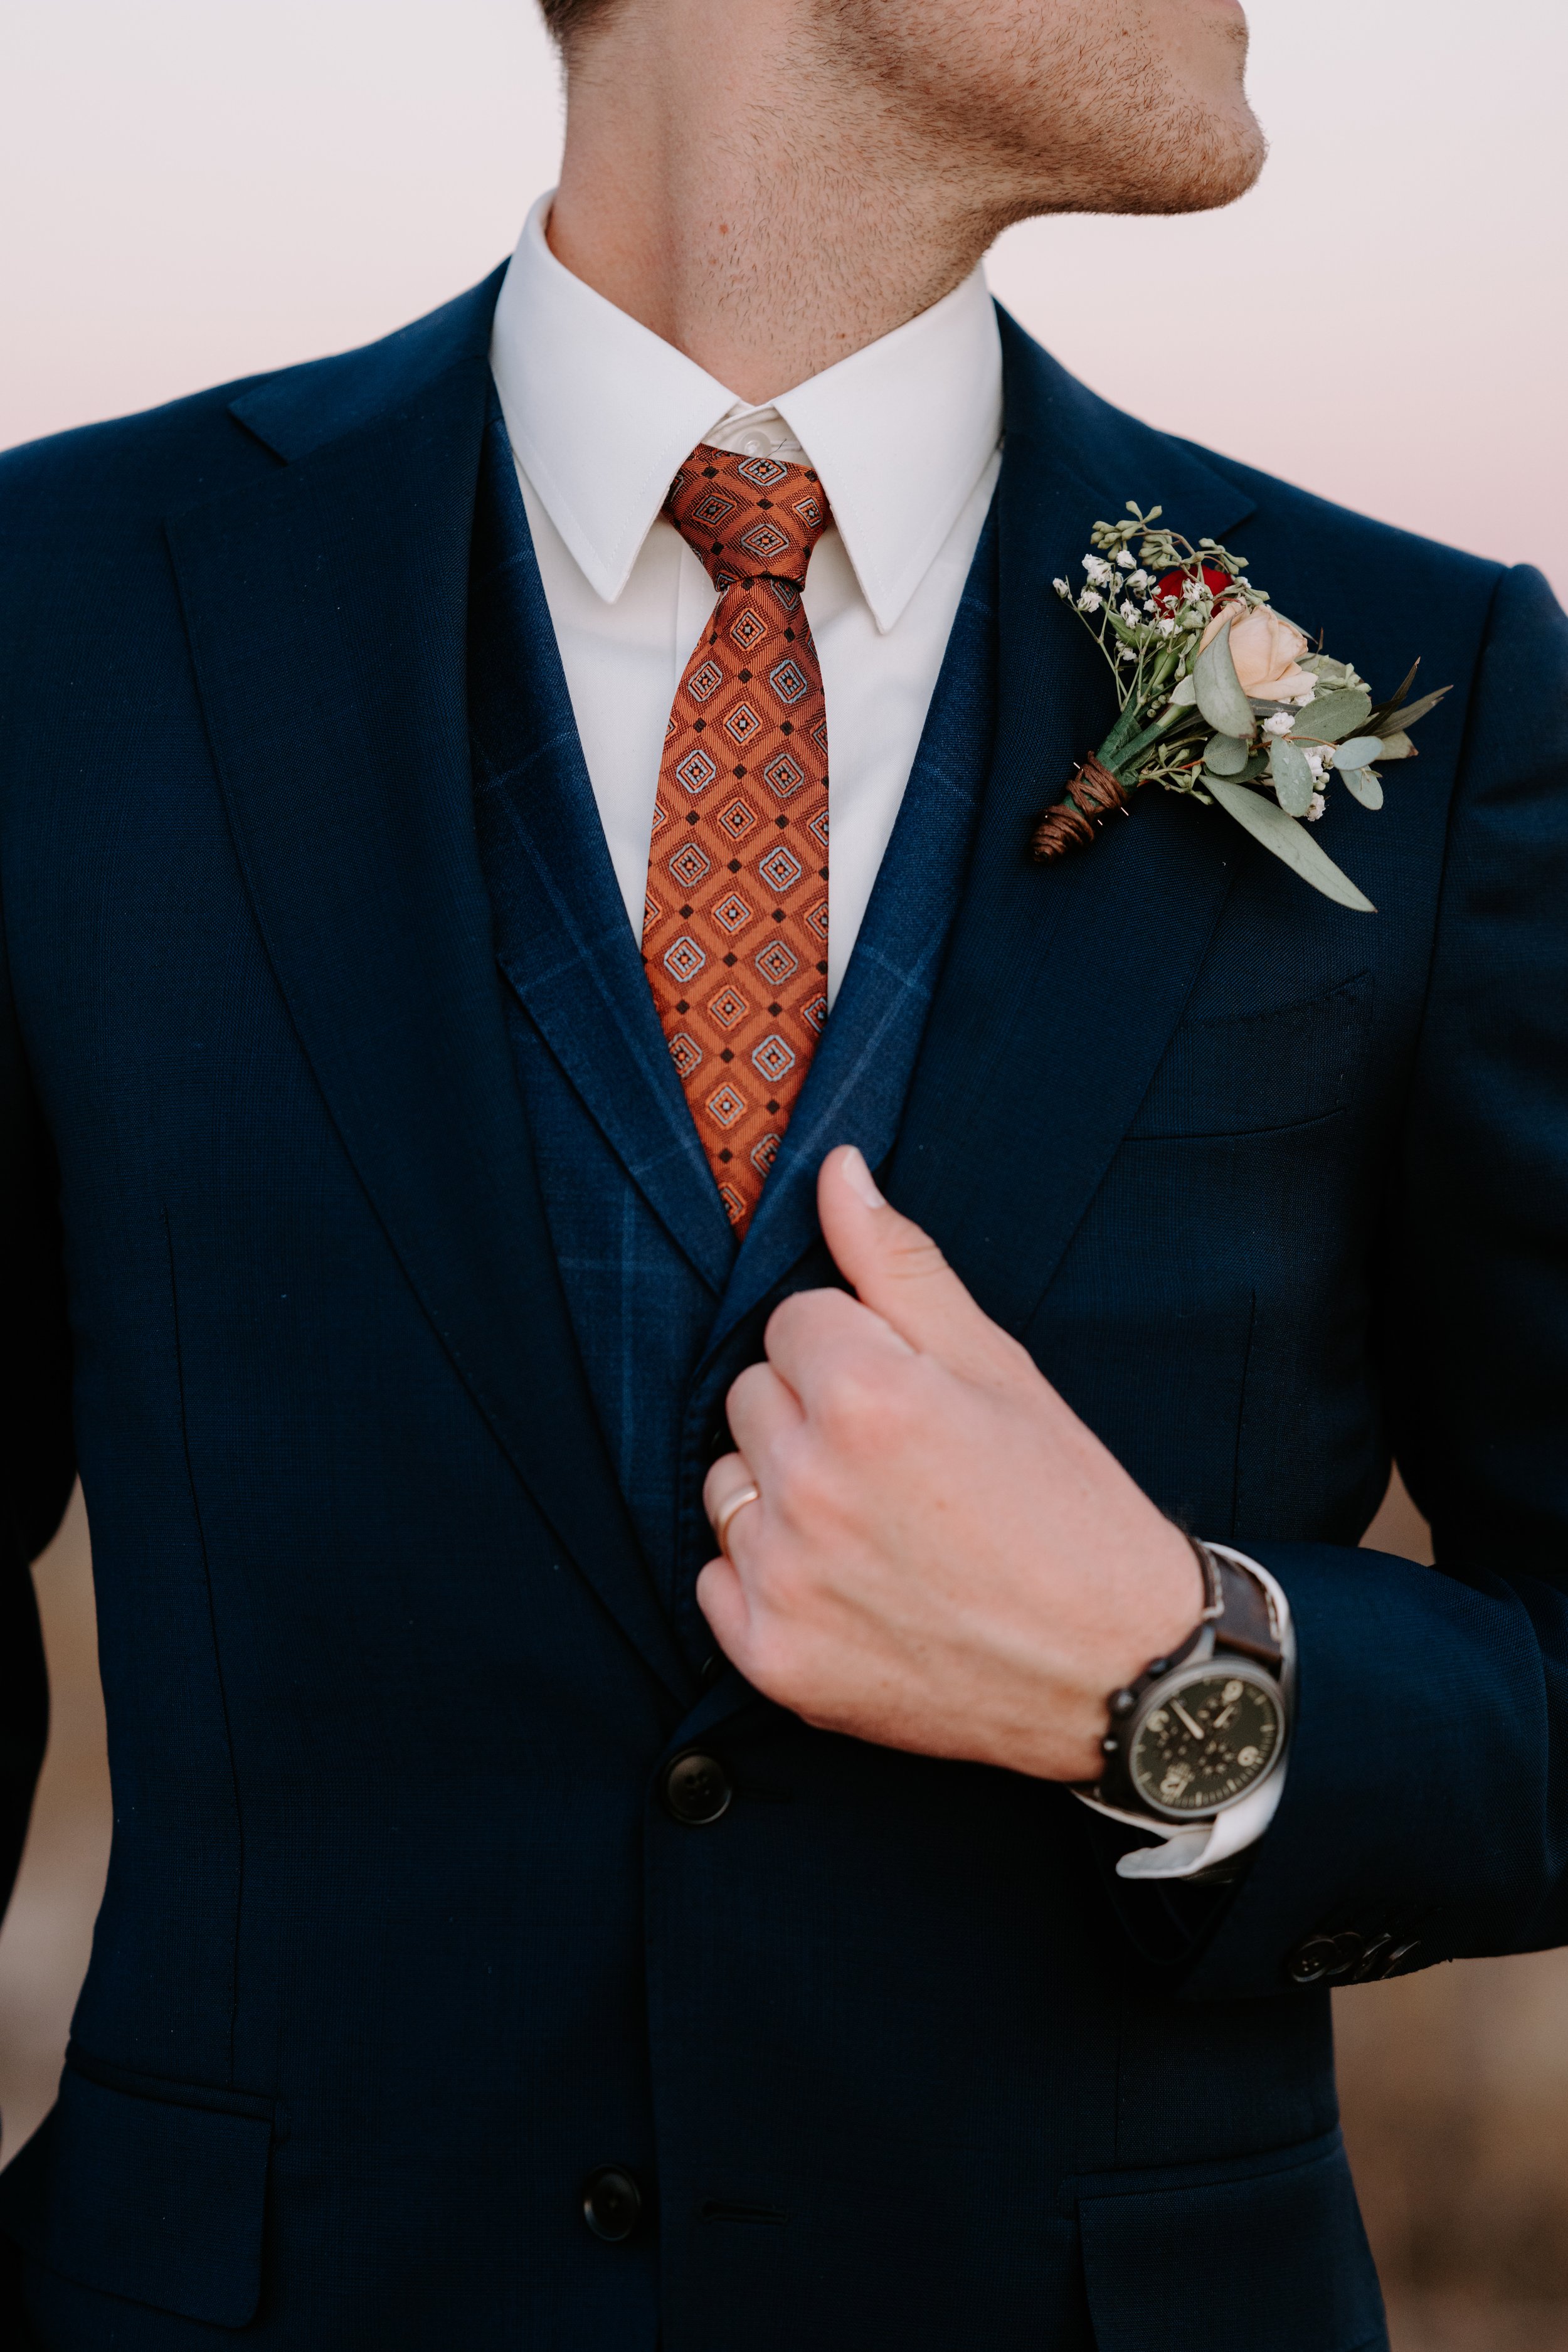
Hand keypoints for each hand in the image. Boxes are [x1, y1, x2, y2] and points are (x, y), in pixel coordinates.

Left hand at [698, 1145, 1202, 1780]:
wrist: (1119, 1671)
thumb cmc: (1068, 1507)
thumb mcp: (996, 1366)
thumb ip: (897, 1263)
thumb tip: (834, 1171)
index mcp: (867, 1397)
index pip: (794, 1321)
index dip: (857, 1353)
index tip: (913, 1402)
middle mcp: (810, 1485)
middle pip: (752, 1398)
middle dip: (814, 1415)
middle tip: (902, 1467)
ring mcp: (785, 1579)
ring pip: (726, 1486)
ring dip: (781, 1495)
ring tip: (878, 1528)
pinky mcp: (771, 1657)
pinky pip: (717, 1581)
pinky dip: (769, 1582)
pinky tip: (850, 1589)